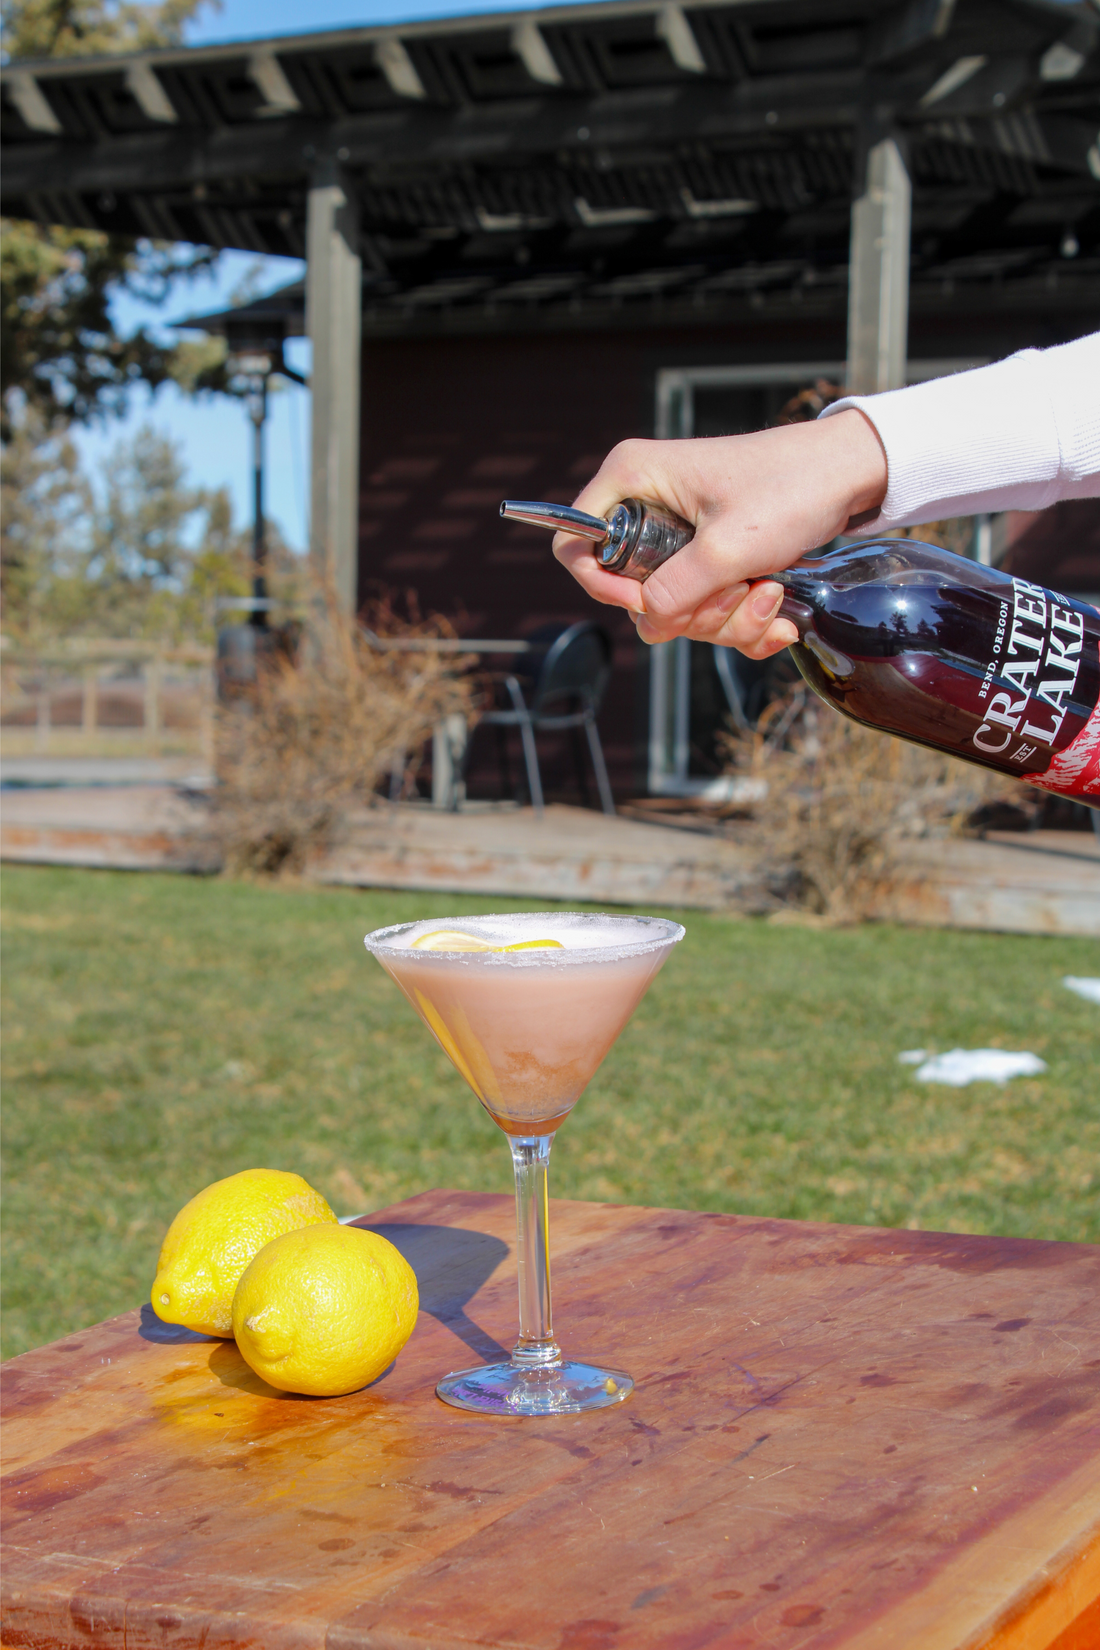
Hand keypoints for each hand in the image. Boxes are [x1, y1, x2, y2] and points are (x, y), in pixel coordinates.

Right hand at [552, 410, 886, 657]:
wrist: (851, 474)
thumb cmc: (792, 488)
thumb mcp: (730, 547)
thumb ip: (678, 592)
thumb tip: (648, 625)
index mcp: (633, 480)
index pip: (576, 542)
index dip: (602, 584)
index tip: (650, 602)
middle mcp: (646, 503)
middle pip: (632, 588)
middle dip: (691, 610)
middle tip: (740, 593)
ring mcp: (677, 531)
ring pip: (674, 606)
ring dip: (726, 618)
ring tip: (771, 593)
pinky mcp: (708, 554)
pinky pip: (704, 605)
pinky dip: (741, 619)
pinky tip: (777, 612)